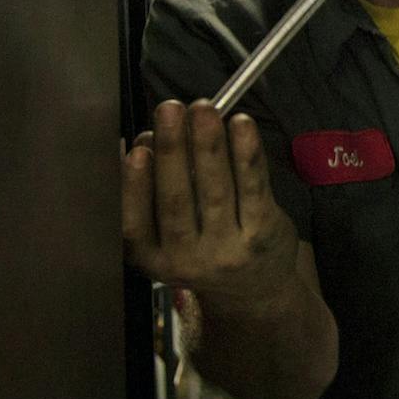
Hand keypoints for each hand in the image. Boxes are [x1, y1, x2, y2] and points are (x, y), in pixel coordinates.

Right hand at [121, 99, 301, 309]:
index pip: (136, 223)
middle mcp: (187, 261)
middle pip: (177, 201)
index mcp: (151, 259)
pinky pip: (254, 187)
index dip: (135, 186)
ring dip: (209, 145)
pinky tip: (241, 124)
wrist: (254, 289)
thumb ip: (152, 195)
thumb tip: (145, 139)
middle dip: (173, 150)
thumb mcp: (165, 238)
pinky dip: (247, 153)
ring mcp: (228, 250)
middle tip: (170, 109)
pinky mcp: (263, 234)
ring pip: (215, 191)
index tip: (138, 149)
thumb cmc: (202, 247)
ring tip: (203, 108)